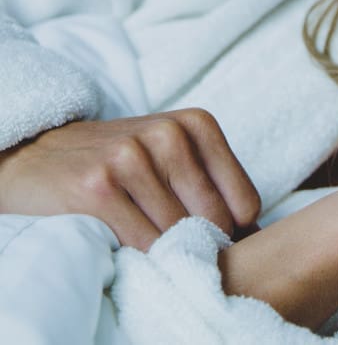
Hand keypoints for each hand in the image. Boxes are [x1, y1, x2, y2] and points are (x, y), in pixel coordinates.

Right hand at [0, 108, 259, 249]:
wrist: (35, 155)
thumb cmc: (117, 164)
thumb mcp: (171, 156)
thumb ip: (213, 186)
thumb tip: (259, 236)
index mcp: (197, 124)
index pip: (246, 203)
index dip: (230, 231)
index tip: (205, 234)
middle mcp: (169, 134)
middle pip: (216, 221)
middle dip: (199, 242)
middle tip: (172, 240)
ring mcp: (132, 157)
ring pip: (180, 234)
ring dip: (165, 249)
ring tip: (143, 233)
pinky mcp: (98, 187)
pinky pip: (143, 243)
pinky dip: (138, 255)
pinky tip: (122, 238)